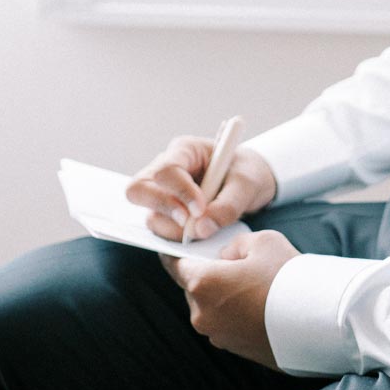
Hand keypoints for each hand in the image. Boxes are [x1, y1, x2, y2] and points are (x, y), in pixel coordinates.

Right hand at [126, 136, 276, 240]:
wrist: (251, 185)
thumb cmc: (247, 174)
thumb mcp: (247, 184)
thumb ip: (227, 205)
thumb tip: (200, 229)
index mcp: (185, 150)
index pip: (165, 170)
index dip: (179, 192)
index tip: (201, 209)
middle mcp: (166, 170)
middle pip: (138, 190)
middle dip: (163, 210)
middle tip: (189, 224)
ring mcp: (164, 194)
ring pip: (149, 215)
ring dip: (174, 229)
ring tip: (204, 229)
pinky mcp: (168, 216)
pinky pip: (161, 230)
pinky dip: (177, 238)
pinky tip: (199, 236)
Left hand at [161, 229, 299, 367]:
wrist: (316, 320)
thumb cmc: (286, 275)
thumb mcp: (261, 241)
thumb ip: (234, 246)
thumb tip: (226, 258)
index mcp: (202, 284)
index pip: (175, 265)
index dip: (175, 252)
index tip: (179, 245)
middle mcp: (202, 314)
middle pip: (194, 287)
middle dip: (209, 274)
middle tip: (235, 263)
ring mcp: (218, 336)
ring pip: (211, 307)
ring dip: (223, 296)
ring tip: (254, 285)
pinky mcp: (235, 350)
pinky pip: (226, 324)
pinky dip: (236, 313)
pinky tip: (261, 304)